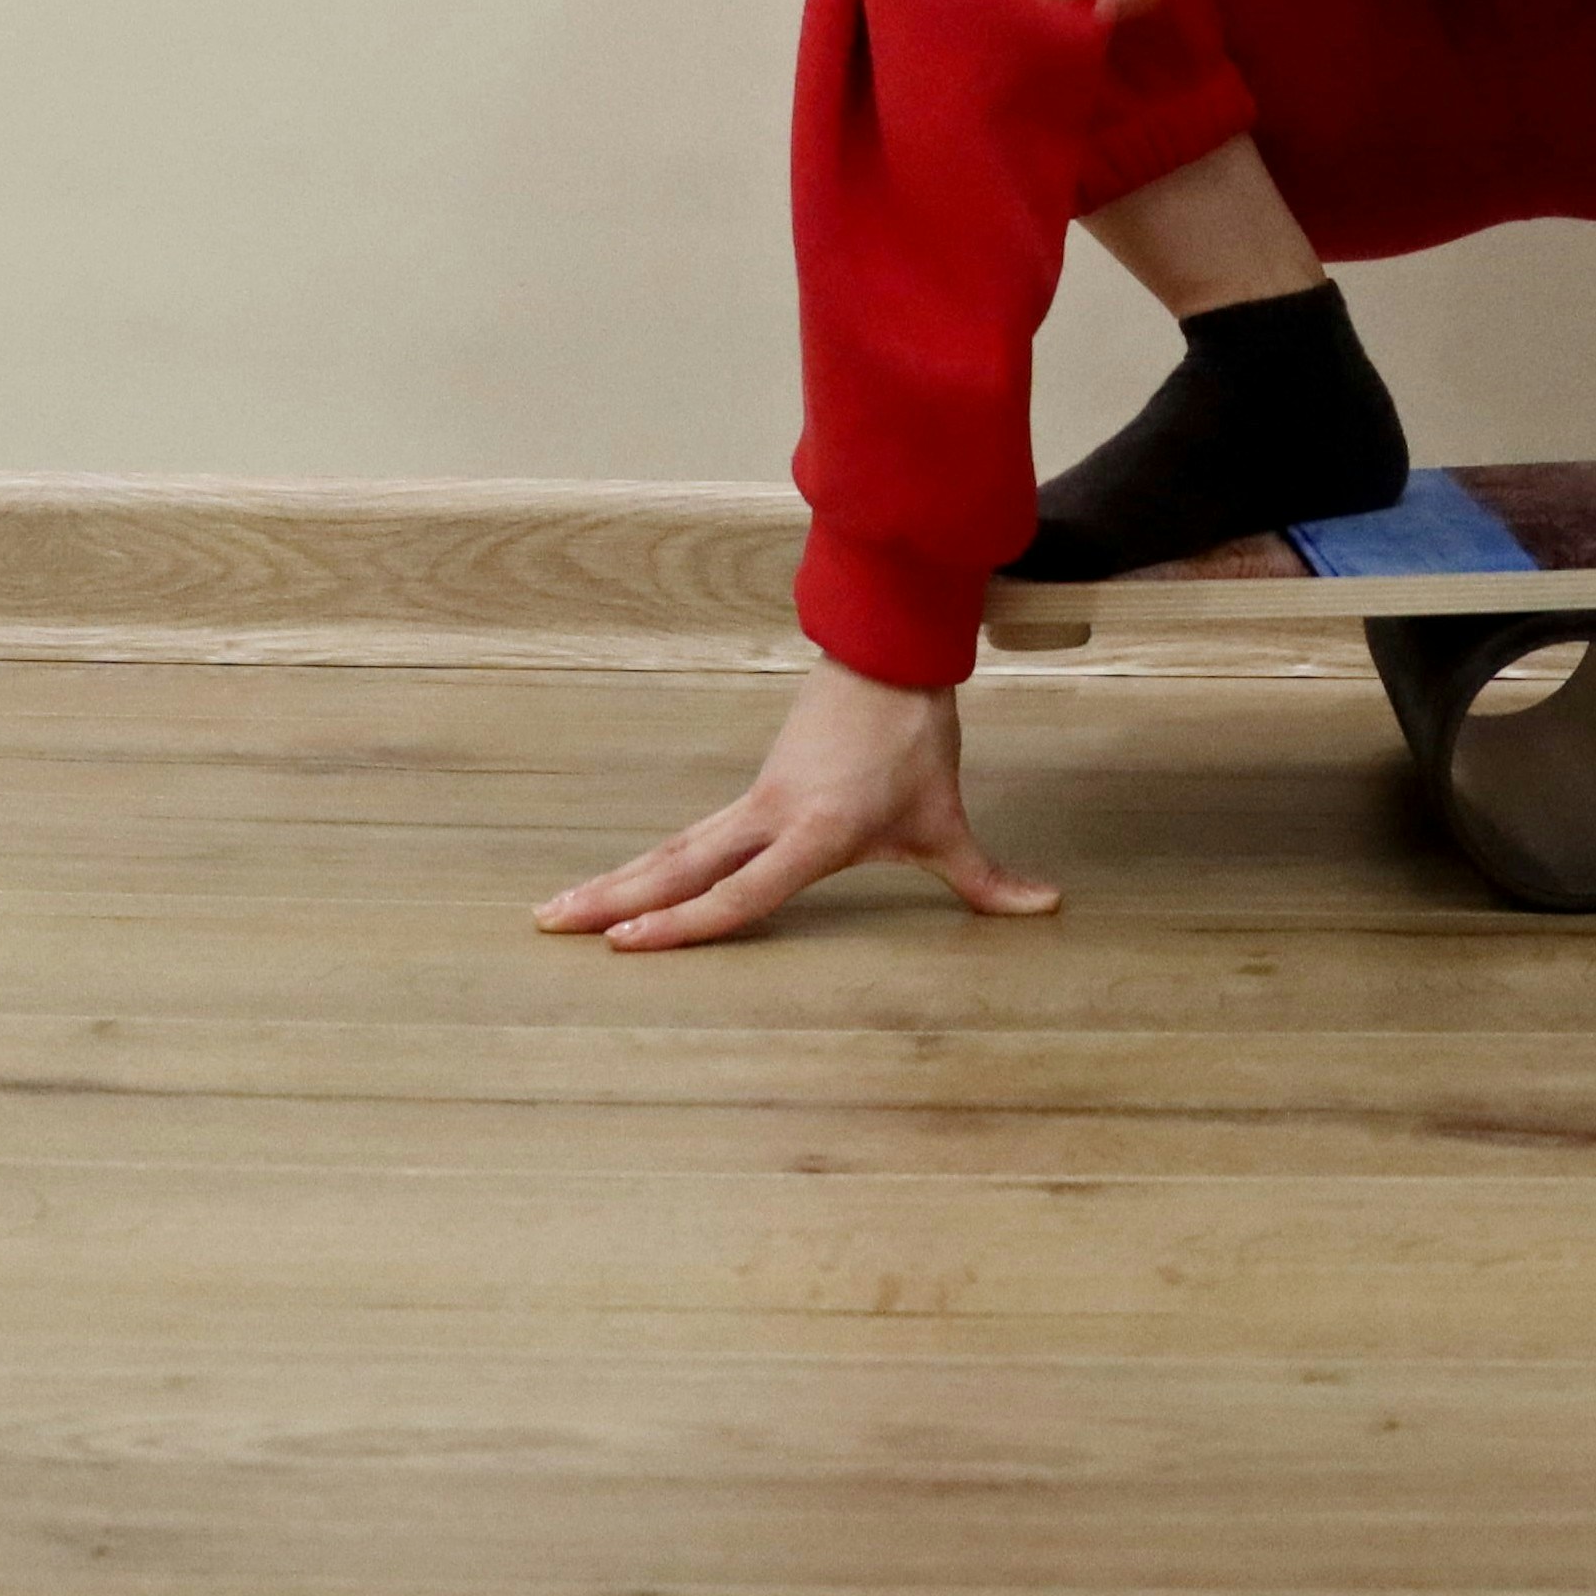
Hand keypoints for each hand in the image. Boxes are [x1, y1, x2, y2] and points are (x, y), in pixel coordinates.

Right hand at [532, 659, 1063, 951]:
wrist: (890, 654)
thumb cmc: (916, 740)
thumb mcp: (949, 819)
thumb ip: (987, 878)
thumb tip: (1047, 909)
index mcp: (814, 832)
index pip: (741, 892)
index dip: (684, 923)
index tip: (625, 942)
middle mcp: (771, 817)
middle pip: (679, 865)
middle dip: (613, 898)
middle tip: (548, 924)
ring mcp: (755, 799)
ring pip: (675, 847)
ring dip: (616, 878)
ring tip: (555, 908)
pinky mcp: (755, 788)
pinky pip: (693, 833)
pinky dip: (650, 861)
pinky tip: (617, 883)